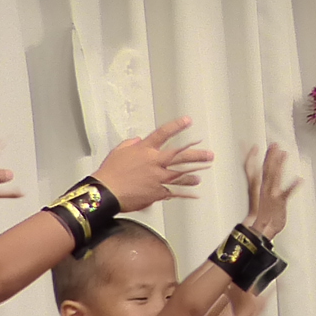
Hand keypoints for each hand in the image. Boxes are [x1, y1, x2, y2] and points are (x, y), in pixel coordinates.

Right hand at [94, 119, 213, 210]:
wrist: (106, 192)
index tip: (188, 121)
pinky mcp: (158, 192)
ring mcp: (158, 177)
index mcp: (145, 150)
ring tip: (201, 174)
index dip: (177, 126)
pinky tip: (194, 194)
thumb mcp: (119, 152)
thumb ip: (131, 144)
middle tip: (209, 155)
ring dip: (193, 175)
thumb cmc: (110, 172)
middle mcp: (154, 162)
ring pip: (181, 174)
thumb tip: (139, 140)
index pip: (163, 133)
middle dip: (197, 155)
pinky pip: (175, 192)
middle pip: (181, 156)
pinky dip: (185, 194)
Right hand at [242, 144, 302, 238]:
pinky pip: (287, 193)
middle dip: (270, 156)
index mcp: (259, 188)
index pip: (256, 169)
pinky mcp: (280, 203)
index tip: (259, 146)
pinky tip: (300, 179)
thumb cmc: (264, 215)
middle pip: (267, 170)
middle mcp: (264, 189)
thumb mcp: (261, 199)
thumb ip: (263, 187)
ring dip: (279, 165)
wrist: (262, 230)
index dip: (257, 158)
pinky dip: (293, 186)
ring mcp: (272, 195)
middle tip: (274, 144)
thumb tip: (264, 178)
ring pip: (275, 177)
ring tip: (284, 153)